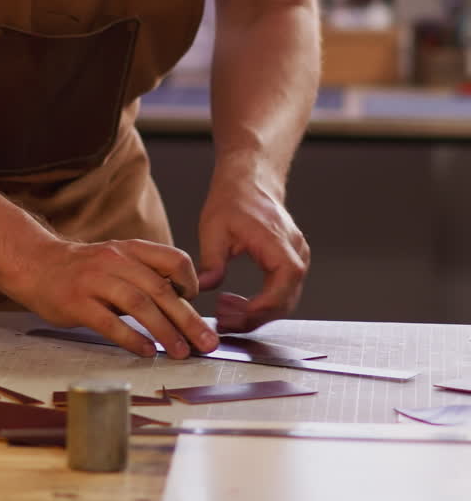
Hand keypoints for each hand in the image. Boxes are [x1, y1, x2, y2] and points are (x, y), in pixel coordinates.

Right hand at [13, 235, 218, 358]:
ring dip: (165, 332)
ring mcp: (96, 281)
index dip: (190, 282)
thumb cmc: (83, 268)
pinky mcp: (78, 303)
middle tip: (206, 344)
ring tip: (180, 352)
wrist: (37, 264)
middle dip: (188, 320)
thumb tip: (180, 303)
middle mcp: (116, 261)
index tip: (195, 303)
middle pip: (161, 290)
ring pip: (140, 305)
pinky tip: (146, 351)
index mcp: (130, 249)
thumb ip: (144, 275)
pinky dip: (132, 339)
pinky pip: (110, 323)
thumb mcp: (117, 260)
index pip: (173, 258)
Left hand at [197, 159, 308, 331]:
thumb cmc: (234, 198)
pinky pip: (282, 291)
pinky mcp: (291, 261)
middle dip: (253, 318)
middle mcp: (295, 252)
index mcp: (279, 243)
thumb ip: (211, 261)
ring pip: (285, 300)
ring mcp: (296, 257)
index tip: (232, 318)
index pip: (281, 289)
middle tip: (223, 321)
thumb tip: (203, 288)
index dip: (258, 310)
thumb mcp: (214, 228)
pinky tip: (238, 303)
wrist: (249, 180)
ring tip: (225, 313)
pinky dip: (262, 303)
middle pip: (285, 301)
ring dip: (257, 314)